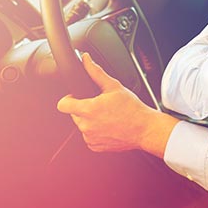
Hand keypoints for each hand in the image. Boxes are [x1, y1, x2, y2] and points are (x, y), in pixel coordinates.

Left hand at [56, 53, 177, 156]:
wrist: (145, 129)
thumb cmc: (132, 109)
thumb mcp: (114, 86)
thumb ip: (96, 72)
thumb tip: (86, 60)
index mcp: (88, 109)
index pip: (62, 105)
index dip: (68, 99)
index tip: (76, 98)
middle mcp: (86, 125)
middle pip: (74, 114)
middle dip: (84, 108)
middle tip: (101, 106)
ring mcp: (89, 137)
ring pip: (82, 125)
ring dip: (90, 120)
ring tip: (107, 116)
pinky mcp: (94, 146)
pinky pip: (89, 136)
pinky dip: (96, 131)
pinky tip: (109, 126)